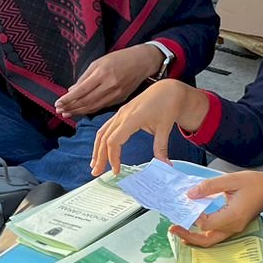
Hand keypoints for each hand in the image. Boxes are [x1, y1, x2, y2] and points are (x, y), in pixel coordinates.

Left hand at [55, 45, 162, 120]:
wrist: (142, 62)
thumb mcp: (99, 62)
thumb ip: (84, 77)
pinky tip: (82, 111)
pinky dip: (90, 110)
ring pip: (94, 107)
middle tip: (59, 111)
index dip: (68, 99)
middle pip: (86, 101)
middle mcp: (109, 85)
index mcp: (102, 74)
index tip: (57, 103)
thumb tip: (71, 91)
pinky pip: (102, 107)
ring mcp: (116, 94)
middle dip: (71, 107)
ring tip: (67, 113)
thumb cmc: (119, 58)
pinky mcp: (120, 99)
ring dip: (79, 111)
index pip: (81, 91)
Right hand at [89, 78, 207, 174]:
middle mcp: (122, 115)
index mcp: (132, 118)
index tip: (116, 170)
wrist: (167, 90)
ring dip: (97, 149)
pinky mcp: (120, 113)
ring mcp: (120, 113)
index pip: (114, 141)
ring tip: (95, 164)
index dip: (112, 157)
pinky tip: (101, 150)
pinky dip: (101, 140)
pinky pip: (106, 128)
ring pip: (102, 132)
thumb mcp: (165, 128)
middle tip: (96, 172)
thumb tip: (164, 165)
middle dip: (99, 156)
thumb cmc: (167, 106)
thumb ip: (161, 148)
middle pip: (104, 138)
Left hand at [171, 171, 262, 247]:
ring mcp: (234, 229)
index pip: (206, 224)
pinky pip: (215, 236)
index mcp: (232, 216)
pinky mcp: (233, 227)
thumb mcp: (232, 179)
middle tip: (172, 228)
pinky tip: (193, 227)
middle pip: (206, 241)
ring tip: (179, 229)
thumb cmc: (256, 184)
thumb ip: (210, 186)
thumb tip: (190, 194)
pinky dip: (202, 233)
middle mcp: (232, 227)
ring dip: (193, 237)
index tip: (188, 204)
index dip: (194, 217)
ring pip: (210, 241)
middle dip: (187, 236)